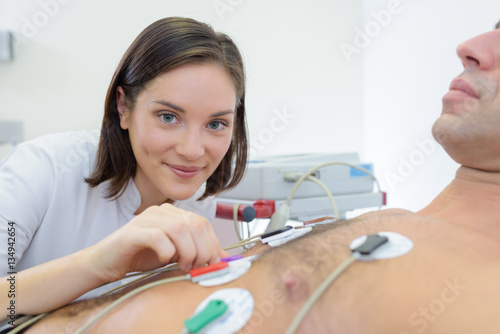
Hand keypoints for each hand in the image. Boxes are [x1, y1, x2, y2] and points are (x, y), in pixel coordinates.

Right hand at [87, 203, 223, 281]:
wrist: (105, 262)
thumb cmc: (139, 256)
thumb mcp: (175, 254)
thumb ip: (197, 252)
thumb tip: (224, 257)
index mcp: (173, 214)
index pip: (203, 223)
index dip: (212, 244)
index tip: (212, 263)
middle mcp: (161, 211)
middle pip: (194, 224)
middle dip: (202, 249)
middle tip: (197, 267)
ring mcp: (146, 219)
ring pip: (180, 229)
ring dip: (188, 251)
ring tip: (183, 265)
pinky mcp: (133, 232)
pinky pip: (158, 237)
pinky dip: (167, 251)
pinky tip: (164, 260)